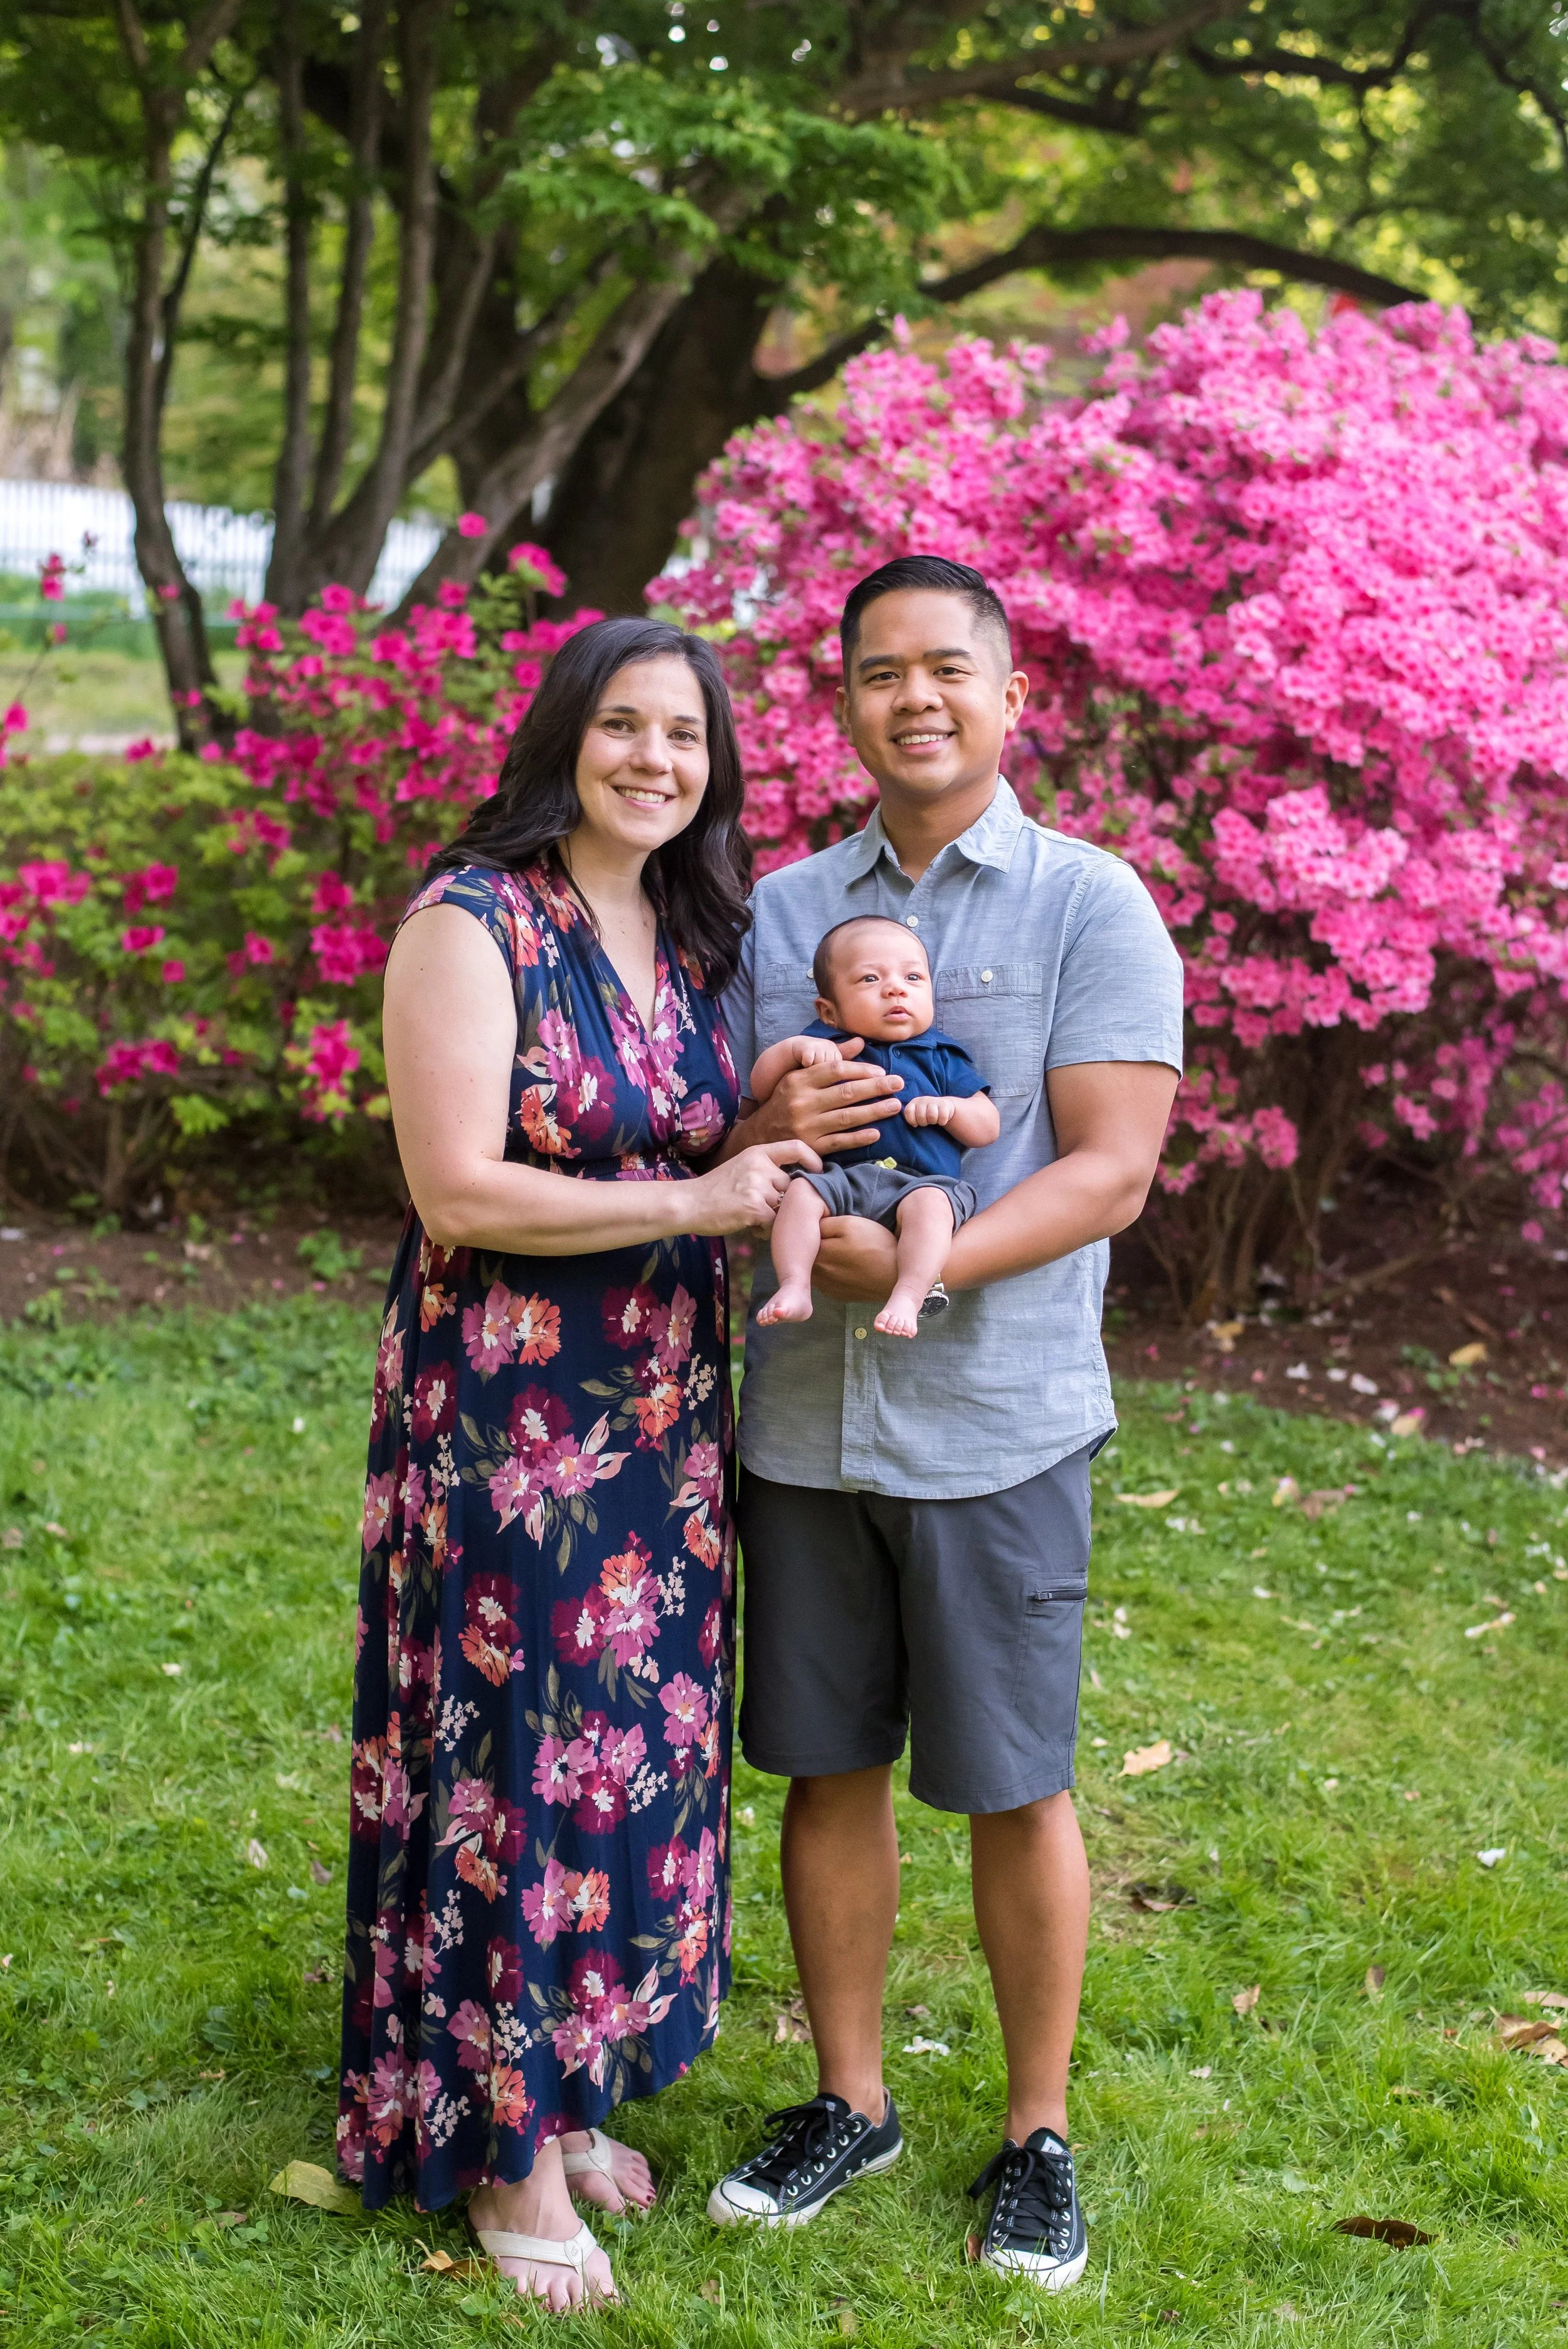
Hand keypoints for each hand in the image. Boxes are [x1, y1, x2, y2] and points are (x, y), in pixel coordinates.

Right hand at [689, 1140, 820, 1234]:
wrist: (689, 1203)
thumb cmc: (714, 1189)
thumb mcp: (741, 1166)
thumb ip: (765, 1169)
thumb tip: (795, 1181)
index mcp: (758, 1152)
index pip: (796, 1147)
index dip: (812, 1160)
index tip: (817, 1172)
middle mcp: (760, 1166)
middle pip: (791, 1186)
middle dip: (784, 1202)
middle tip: (768, 1211)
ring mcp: (758, 1186)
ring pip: (784, 1206)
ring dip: (775, 1218)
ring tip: (755, 1220)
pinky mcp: (755, 1208)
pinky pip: (775, 1222)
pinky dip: (766, 1229)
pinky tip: (752, 1227)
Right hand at [745, 1040, 904, 1155]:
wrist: (761, 1134)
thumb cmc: (786, 1100)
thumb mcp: (799, 1076)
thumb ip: (830, 1061)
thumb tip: (860, 1042)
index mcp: (799, 1080)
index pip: (835, 1070)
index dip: (861, 1070)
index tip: (882, 1072)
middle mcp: (802, 1102)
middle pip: (846, 1093)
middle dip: (876, 1088)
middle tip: (899, 1084)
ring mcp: (807, 1126)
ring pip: (847, 1117)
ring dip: (874, 1111)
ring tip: (895, 1106)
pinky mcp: (811, 1147)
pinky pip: (839, 1142)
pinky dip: (859, 1138)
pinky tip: (876, 1133)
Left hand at [810, 1215, 898, 1303]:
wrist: (897, 1277)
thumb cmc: (877, 1246)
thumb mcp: (850, 1224)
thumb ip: (823, 1224)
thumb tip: (809, 1225)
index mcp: (818, 1253)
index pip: (804, 1237)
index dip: (813, 1227)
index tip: (826, 1223)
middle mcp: (818, 1273)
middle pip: (808, 1254)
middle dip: (815, 1244)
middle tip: (836, 1236)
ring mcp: (827, 1287)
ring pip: (816, 1267)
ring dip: (823, 1258)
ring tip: (843, 1251)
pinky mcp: (837, 1295)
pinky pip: (826, 1279)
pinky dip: (831, 1272)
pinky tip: (847, 1266)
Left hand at [903, 1094, 955, 1127]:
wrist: (943, 1107)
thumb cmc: (924, 1115)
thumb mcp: (914, 1115)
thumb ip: (904, 1119)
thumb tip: (886, 1129)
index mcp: (913, 1103)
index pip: (908, 1112)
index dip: (912, 1120)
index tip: (915, 1124)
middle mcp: (922, 1100)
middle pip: (921, 1117)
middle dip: (924, 1122)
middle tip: (926, 1121)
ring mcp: (934, 1101)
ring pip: (932, 1117)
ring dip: (933, 1121)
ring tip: (933, 1119)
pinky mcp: (945, 1104)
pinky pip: (942, 1118)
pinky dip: (942, 1121)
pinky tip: (941, 1119)